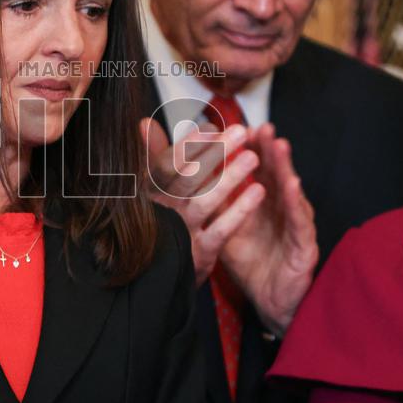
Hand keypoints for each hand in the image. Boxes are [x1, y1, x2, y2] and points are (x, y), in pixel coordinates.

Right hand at [140, 116, 264, 286]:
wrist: (154, 280)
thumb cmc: (158, 226)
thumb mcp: (151, 192)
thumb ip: (153, 157)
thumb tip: (144, 123)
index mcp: (151, 192)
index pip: (169, 162)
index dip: (190, 144)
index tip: (211, 126)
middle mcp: (164, 210)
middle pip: (188, 177)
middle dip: (215, 152)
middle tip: (240, 131)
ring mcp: (182, 232)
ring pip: (205, 201)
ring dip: (230, 177)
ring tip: (253, 158)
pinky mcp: (199, 253)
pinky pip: (221, 229)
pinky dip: (240, 210)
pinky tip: (258, 192)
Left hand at [217, 124, 317, 336]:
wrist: (270, 299)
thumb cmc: (251, 258)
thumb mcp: (222, 224)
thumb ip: (206, 197)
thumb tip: (179, 172)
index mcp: (262, 200)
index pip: (256, 168)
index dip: (247, 148)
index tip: (235, 125)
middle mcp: (281, 207)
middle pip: (275, 173)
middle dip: (268, 148)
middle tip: (261, 125)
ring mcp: (295, 225)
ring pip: (289, 192)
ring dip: (285, 167)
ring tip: (278, 145)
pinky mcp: (304, 246)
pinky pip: (300, 223)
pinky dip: (296, 203)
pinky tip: (293, 186)